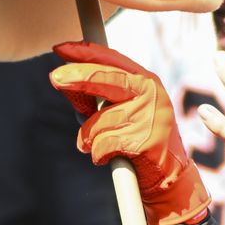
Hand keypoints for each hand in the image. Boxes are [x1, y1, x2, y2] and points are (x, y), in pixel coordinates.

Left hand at [50, 41, 210, 224]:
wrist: (169, 176)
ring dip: (89, 139)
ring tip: (102, 146)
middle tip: (54, 77)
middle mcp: (150, 94)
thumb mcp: (123, 111)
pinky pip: (101, 145)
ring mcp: (148, 117)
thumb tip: (63, 80)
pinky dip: (98, 154)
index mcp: (145, 81)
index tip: (60, 48)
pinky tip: (110, 157)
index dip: (85, 52)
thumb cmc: (138, 140)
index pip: (113, 60)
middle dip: (77, 77)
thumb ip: (98, 96)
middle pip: (106, 79)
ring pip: (97, 122)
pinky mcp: (144, 141)